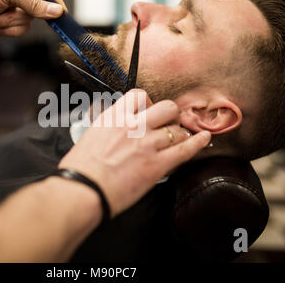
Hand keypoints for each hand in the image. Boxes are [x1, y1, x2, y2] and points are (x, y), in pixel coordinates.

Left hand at [0, 0, 66, 43]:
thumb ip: (33, 3)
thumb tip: (54, 10)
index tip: (61, 10)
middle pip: (36, 5)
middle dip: (26, 12)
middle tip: (22, 14)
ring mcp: (10, 9)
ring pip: (28, 20)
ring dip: (11, 22)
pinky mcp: (7, 24)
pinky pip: (19, 29)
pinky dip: (7, 29)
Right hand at [59, 89, 210, 216]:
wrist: (83, 188)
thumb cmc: (80, 169)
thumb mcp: (90, 137)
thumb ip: (108, 129)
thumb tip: (114, 131)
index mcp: (114, 117)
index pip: (138, 96)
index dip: (148, 102)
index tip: (149, 110)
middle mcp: (133, 126)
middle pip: (166, 107)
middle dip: (170, 115)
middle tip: (169, 123)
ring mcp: (147, 144)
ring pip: (177, 129)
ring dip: (180, 133)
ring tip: (181, 139)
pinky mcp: (157, 164)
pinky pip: (185, 149)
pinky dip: (198, 142)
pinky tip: (204, 138)